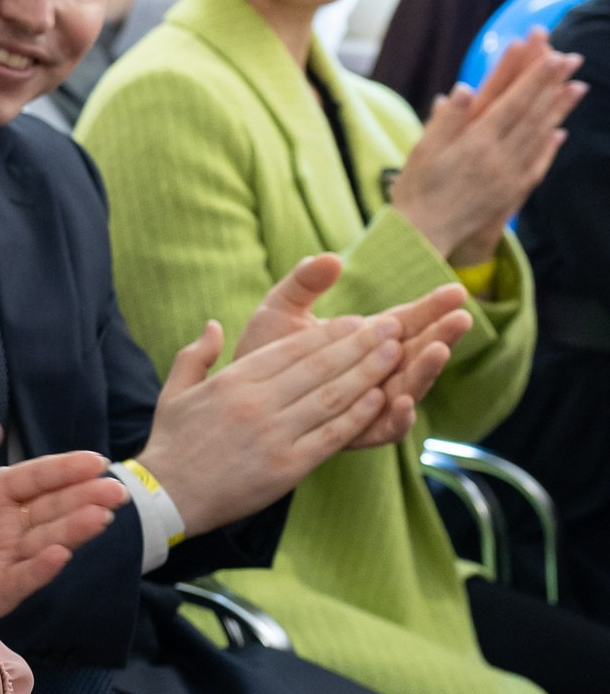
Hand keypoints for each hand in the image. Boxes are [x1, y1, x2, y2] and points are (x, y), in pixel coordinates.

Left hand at [0, 452, 127, 638]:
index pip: (37, 477)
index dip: (66, 469)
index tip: (98, 461)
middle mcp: (11, 526)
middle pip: (53, 508)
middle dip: (85, 497)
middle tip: (118, 490)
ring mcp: (7, 559)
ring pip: (46, 540)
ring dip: (74, 529)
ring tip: (100, 517)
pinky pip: (21, 577)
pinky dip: (40, 567)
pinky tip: (60, 556)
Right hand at [139, 294, 402, 534]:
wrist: (166, 496)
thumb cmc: (172, 443)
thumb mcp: (174, 392)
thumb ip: (196, 355)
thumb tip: (214, 325)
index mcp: (232, 381)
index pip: (292, 349)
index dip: (330, 333)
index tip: (358, 320)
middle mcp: (256, 403)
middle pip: (319, 367)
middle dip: (360, 345)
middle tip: (392, 328)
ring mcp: (273, 435)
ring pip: (332, 397)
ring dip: (368, 373)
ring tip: (396, 354)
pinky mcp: (286, 467)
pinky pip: (331, 435)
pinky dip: (358, 415)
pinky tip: (380, 399)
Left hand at [232, 255, 468, 452]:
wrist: (234, 401)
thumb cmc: (261, 351)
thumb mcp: (280, 310)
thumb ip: (303, 283)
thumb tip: (329, 258)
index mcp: (364, 341)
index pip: (407, 322)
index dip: (432, 307)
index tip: (455, 291)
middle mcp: (375, 373)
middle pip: (417, 354)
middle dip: (441, 335)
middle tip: (460, 318)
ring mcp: (368, 405)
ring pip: (408, 389)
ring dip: (425, 372)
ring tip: (438, 351)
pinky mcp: (354, 435)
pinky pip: (384, 429)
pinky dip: (397, 417)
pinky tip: (404, 400)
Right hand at [388, 28, 581, 263]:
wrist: (422, 236)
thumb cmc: (415, 190)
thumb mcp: (421, 151)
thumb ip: (446, 120)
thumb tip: (466, 89)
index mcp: (475, 144)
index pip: (511, 103)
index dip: (533, 77)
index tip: (551, 55)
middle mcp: (499, 158)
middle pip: (532, 114)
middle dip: (552, 85)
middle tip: (572, 59)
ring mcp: (509, 176)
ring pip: (540, 136)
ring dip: (560, 110)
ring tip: (578, 86)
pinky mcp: (511, 193)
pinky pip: (538, 164)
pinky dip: (551, 145)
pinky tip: (559, 131)